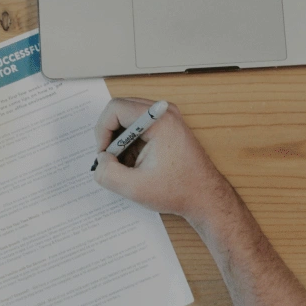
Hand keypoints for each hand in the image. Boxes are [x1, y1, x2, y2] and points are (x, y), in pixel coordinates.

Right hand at [92, 97, 233, 224]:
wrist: (205, 197)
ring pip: (129, 118)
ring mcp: (167, 118)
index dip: (103, 131)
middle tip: (111, 160)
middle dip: (111, 136)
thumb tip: (100, 160)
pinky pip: (139, 126)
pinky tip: (136, 164)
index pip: (116, 108)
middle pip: (121, 110)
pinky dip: (131, 143)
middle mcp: (164, 112)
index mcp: (159, 120)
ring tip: (126, 165)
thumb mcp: (135, 188)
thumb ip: (108, 173)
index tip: (104, 154)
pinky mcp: (167, 127)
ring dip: (121, 141)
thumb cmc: (179, 190)